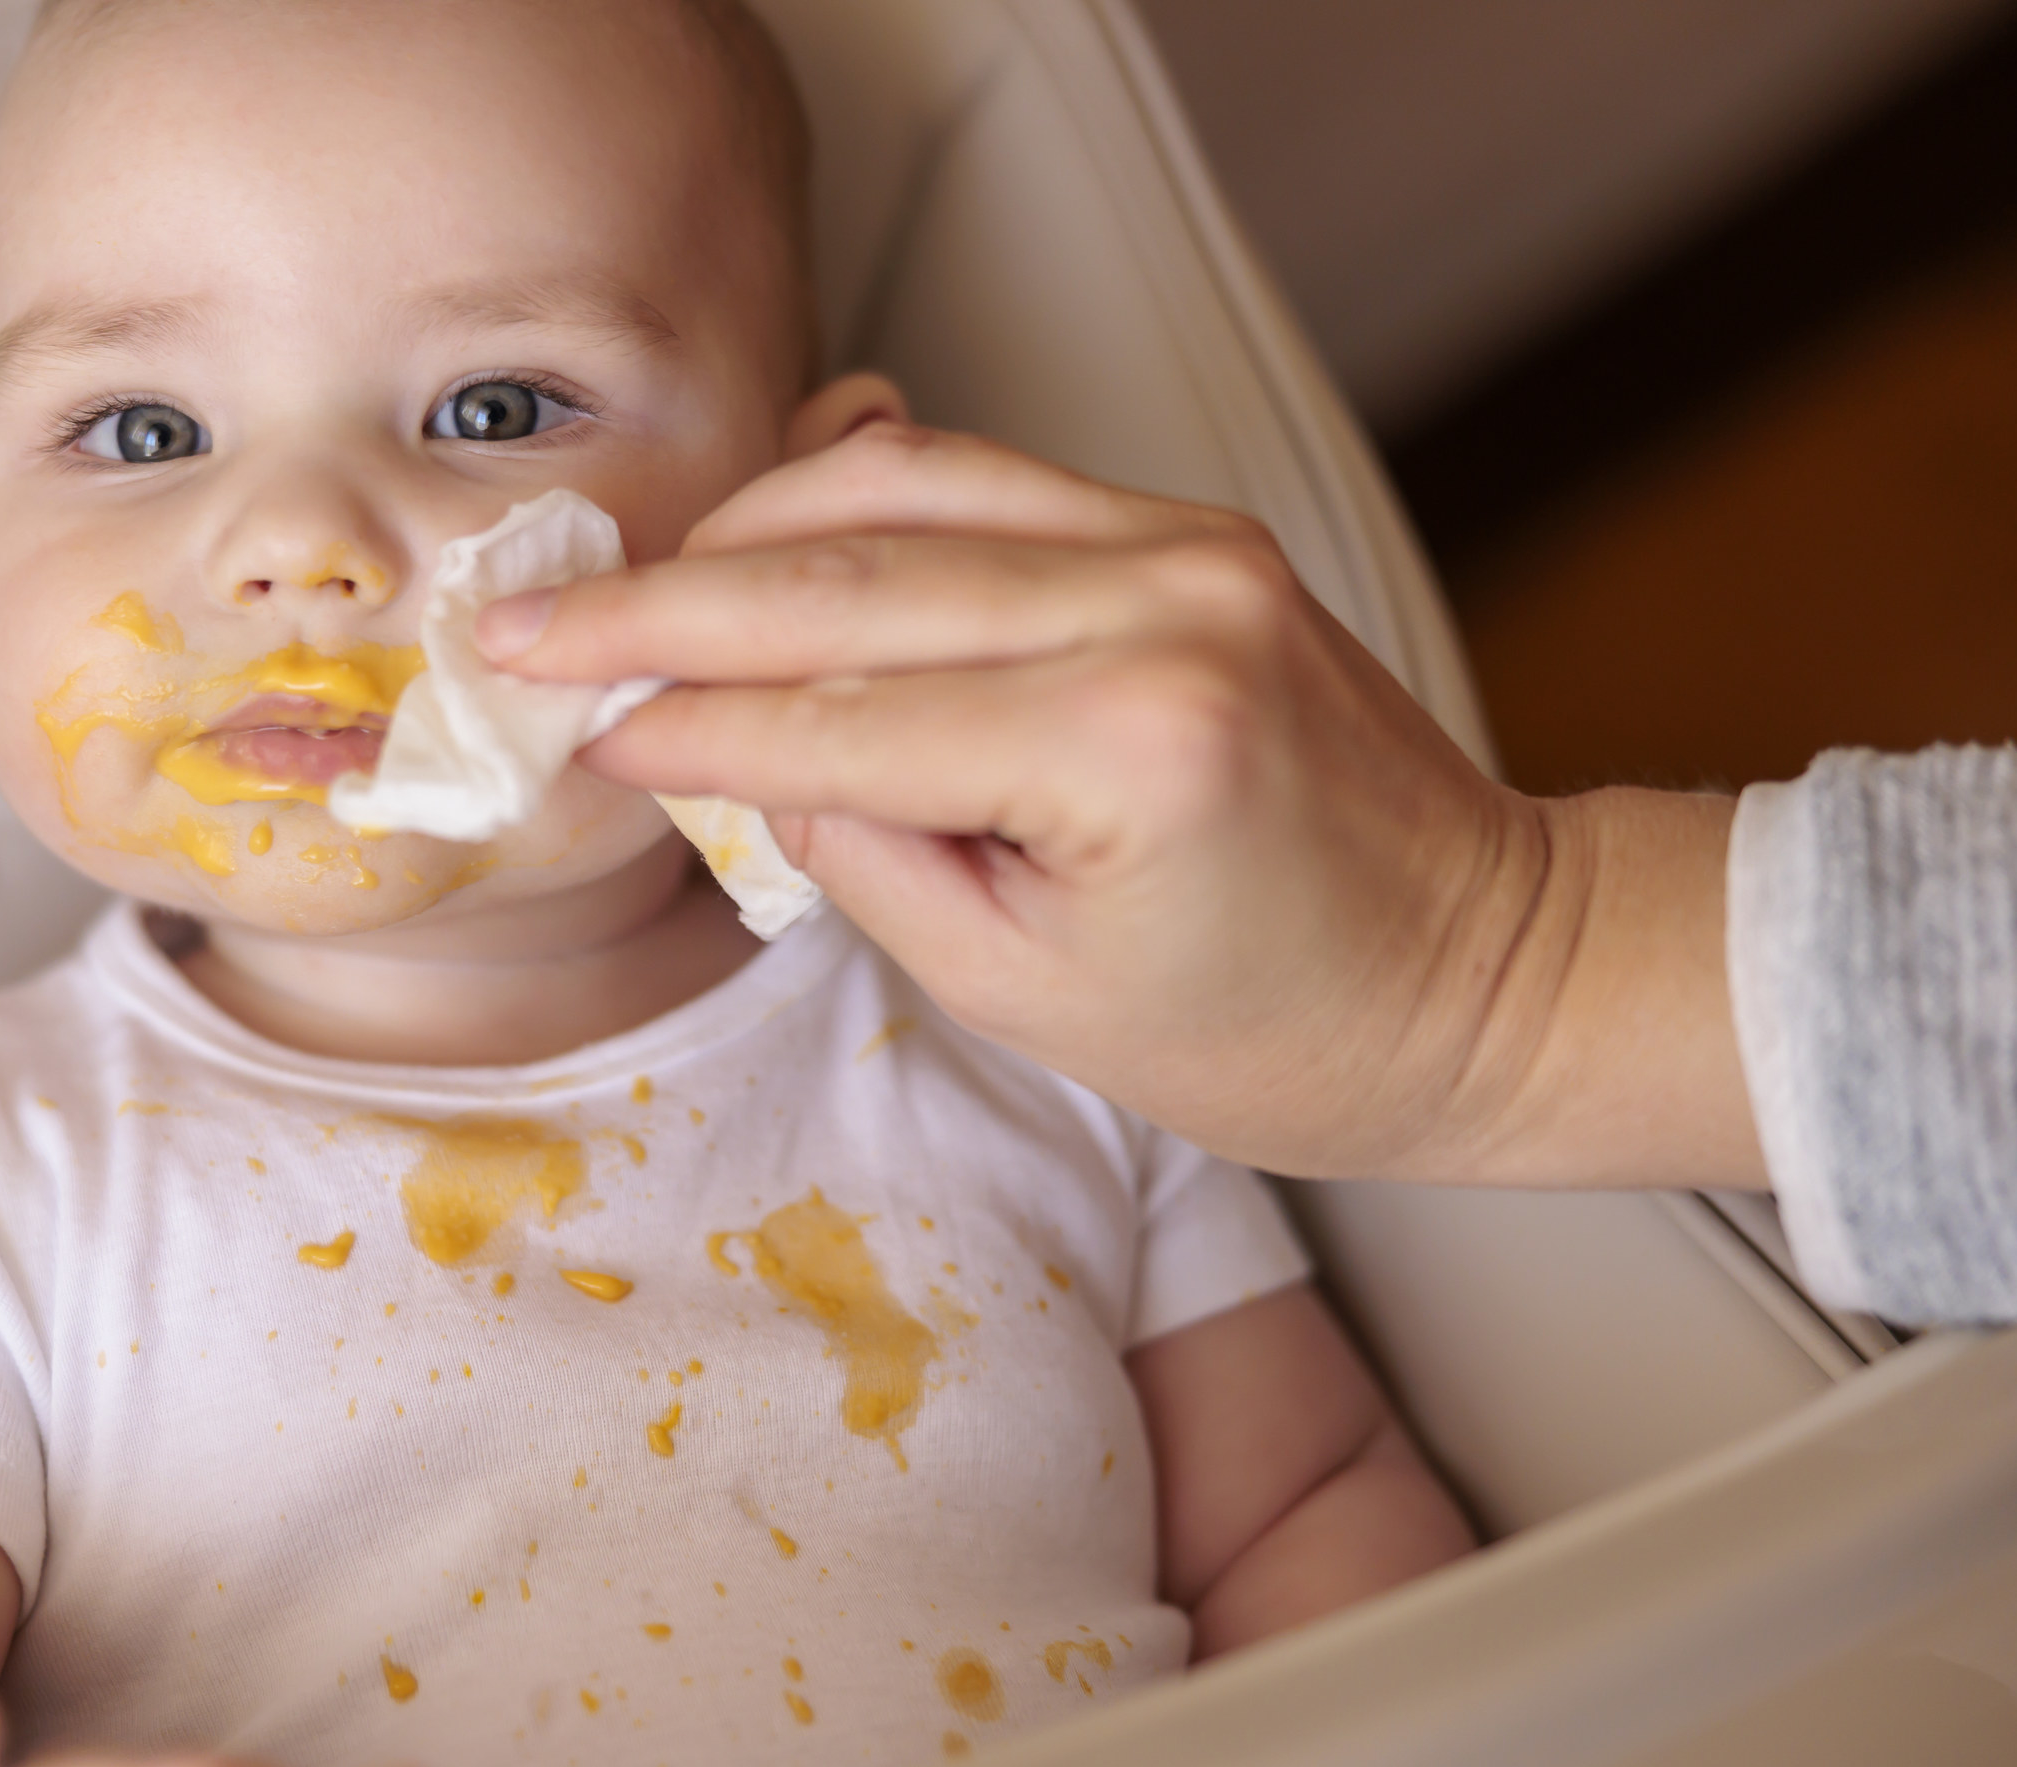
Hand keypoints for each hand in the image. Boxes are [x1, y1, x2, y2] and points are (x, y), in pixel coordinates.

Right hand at [484, 421, 1757, 1187]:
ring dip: (743, 530)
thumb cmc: (1285, 1033)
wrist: (1490, 975)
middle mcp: (1156, 607)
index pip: (833, 719)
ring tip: (625, 583)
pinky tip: (766, 531)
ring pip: (900, 487)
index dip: (676, 726)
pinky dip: (856, 499)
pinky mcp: (1189, 534)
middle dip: (661, 606)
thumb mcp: (1032, 998)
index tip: (561, 728)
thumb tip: (751, 758)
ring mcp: (1181, 548)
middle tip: (526, 630)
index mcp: (1125, 746)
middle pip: (842, 578)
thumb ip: (872, 857)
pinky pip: (983, 481)